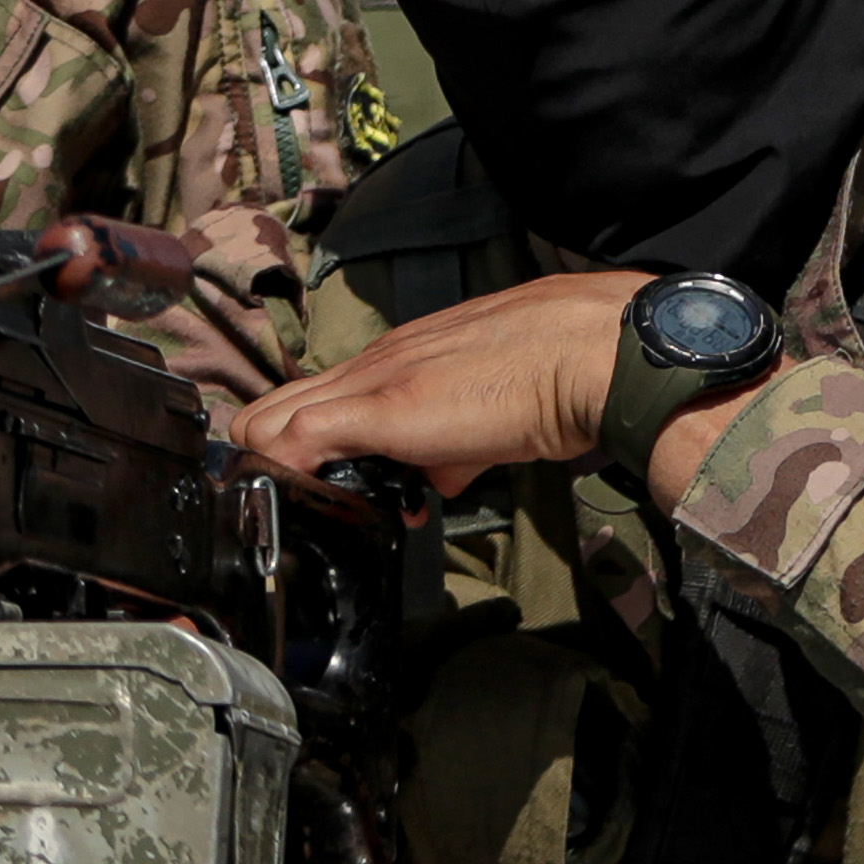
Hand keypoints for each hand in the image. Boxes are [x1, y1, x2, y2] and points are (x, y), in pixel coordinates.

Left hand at [222, 271, 750, 501]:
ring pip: (273, 421)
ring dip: (282, 470)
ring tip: (313, 510)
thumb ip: (453, 447)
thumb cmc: (556, 377)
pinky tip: (311, 510)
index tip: (315, 484)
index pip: (317, 395)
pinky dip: (291, 478)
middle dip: (276, 459)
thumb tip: (438, 478)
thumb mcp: (491, 419)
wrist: (589, 352)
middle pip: (277, 406)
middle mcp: (377, 362)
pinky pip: (297, 441)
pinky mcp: (379, 409)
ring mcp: (373, 382)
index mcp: (401, 357)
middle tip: (300, 504)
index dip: (301, 444)